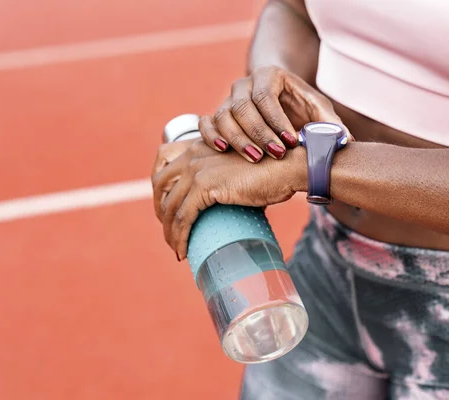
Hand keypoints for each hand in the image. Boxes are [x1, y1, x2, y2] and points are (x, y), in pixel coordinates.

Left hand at [151, 140, 305, 258]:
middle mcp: (194, 153)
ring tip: (177, 248)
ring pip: (170, 206)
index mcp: (200, 144)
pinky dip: (180, 237)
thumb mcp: (241, 166)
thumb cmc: (273, 168)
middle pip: (160, 184)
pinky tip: (183, 251)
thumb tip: (228, 200)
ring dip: (170, 231)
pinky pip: (184, 217)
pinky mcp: (206, 186)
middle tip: (170, 231)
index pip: (163, 158)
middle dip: (160, 210)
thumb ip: (228, 177)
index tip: (166, 206)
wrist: (288, 165)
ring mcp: (198, 169)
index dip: (159, 184)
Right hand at [199, 65, 348, 161]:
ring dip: (237, 139)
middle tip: (275, 154)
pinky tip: (222, 149)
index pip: (266, 98)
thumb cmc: (300, 105)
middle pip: (243, 108)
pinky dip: (211, 136)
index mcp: (268, 76)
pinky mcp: (217, 114)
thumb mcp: (318, 109)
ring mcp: (228, 99)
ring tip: (255, 158)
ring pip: (223, 116)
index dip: (277, 121)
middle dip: (259, 133)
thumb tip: (345, 141)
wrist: (278, 98)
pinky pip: (206, 122)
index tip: (291, 141)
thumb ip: (330, 124)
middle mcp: (244, 84)